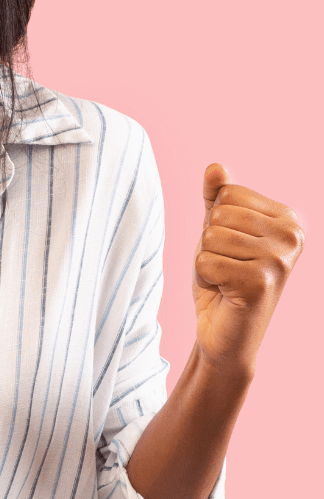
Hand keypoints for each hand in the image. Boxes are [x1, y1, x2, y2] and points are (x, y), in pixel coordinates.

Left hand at [192, 163, 304, 376]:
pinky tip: (224, 291)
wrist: (224, 332)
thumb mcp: (216, 229)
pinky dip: (205, 277)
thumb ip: (216, 196)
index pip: (229, 192)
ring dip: (208, 260)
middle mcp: (293, 236)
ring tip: (226, 278)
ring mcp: (280, 260)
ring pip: (210, 236)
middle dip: (210, 242)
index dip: (216, 220)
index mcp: (288, 218)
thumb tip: (215, 166)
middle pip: (219, 214)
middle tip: (227, 266)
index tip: (232, 247)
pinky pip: (206, 261)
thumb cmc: (222, 277)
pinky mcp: (261, 282)